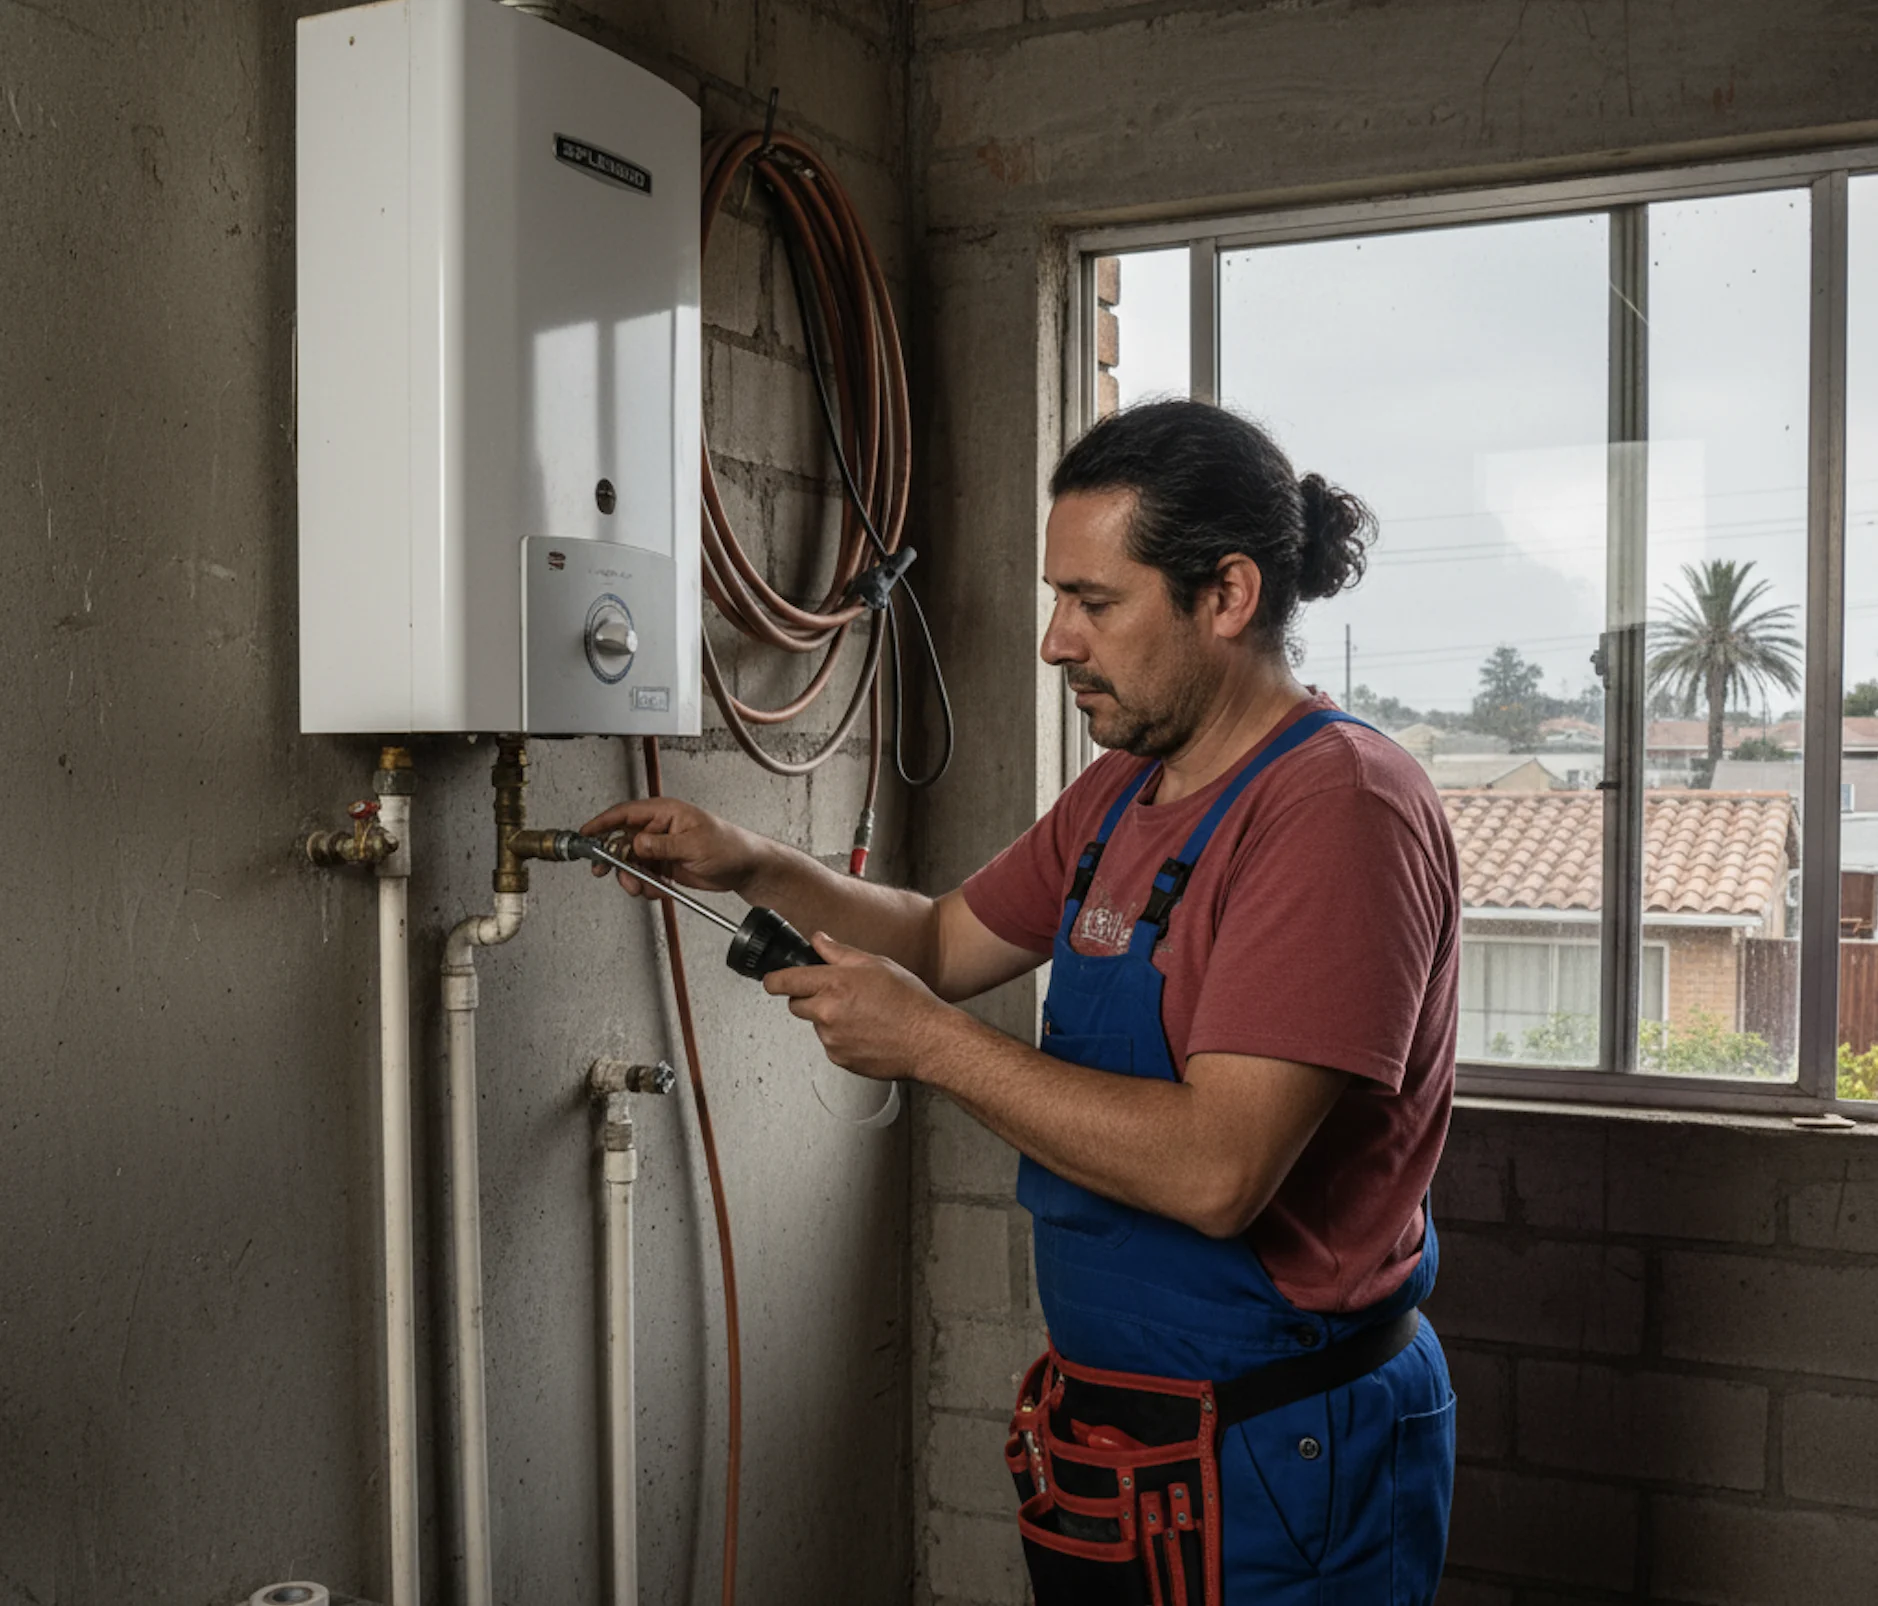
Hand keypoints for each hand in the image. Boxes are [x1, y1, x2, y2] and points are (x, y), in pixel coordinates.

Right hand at [577, 795, 765, 899]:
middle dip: (615, 860)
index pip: (625, 813)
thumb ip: (662, 845)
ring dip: (633, 878)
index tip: (586, 834)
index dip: (602, 823)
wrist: (744, 868)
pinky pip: (644, 876)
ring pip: (631, 863)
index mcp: (665, 813)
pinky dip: (647, 887)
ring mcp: (661, 848)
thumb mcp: (694, 844)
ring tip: (644, 887)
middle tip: (608, 872)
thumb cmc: (729, 845)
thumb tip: (637, 843)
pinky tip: (659, 890)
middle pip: (622, 841)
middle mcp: (659, 828)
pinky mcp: (664, 866)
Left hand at [764, 933, 953, 1080]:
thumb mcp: (876, 964)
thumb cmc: (910, 1002)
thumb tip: (818, 941)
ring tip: (863, 1014)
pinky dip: (842, 1038)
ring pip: (816, 1024)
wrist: (929, 1041)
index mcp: (834, 984)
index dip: (774, 979)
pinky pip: (831, 1044)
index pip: (784, 982)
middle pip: (795, 1005)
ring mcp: (831, 1039)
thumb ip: (839, 952)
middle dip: (808, 998)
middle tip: (837, 995)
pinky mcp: (839, 1058)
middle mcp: (827, 1012)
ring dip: (828, 1019)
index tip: (772, 980)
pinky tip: (866, 1031)